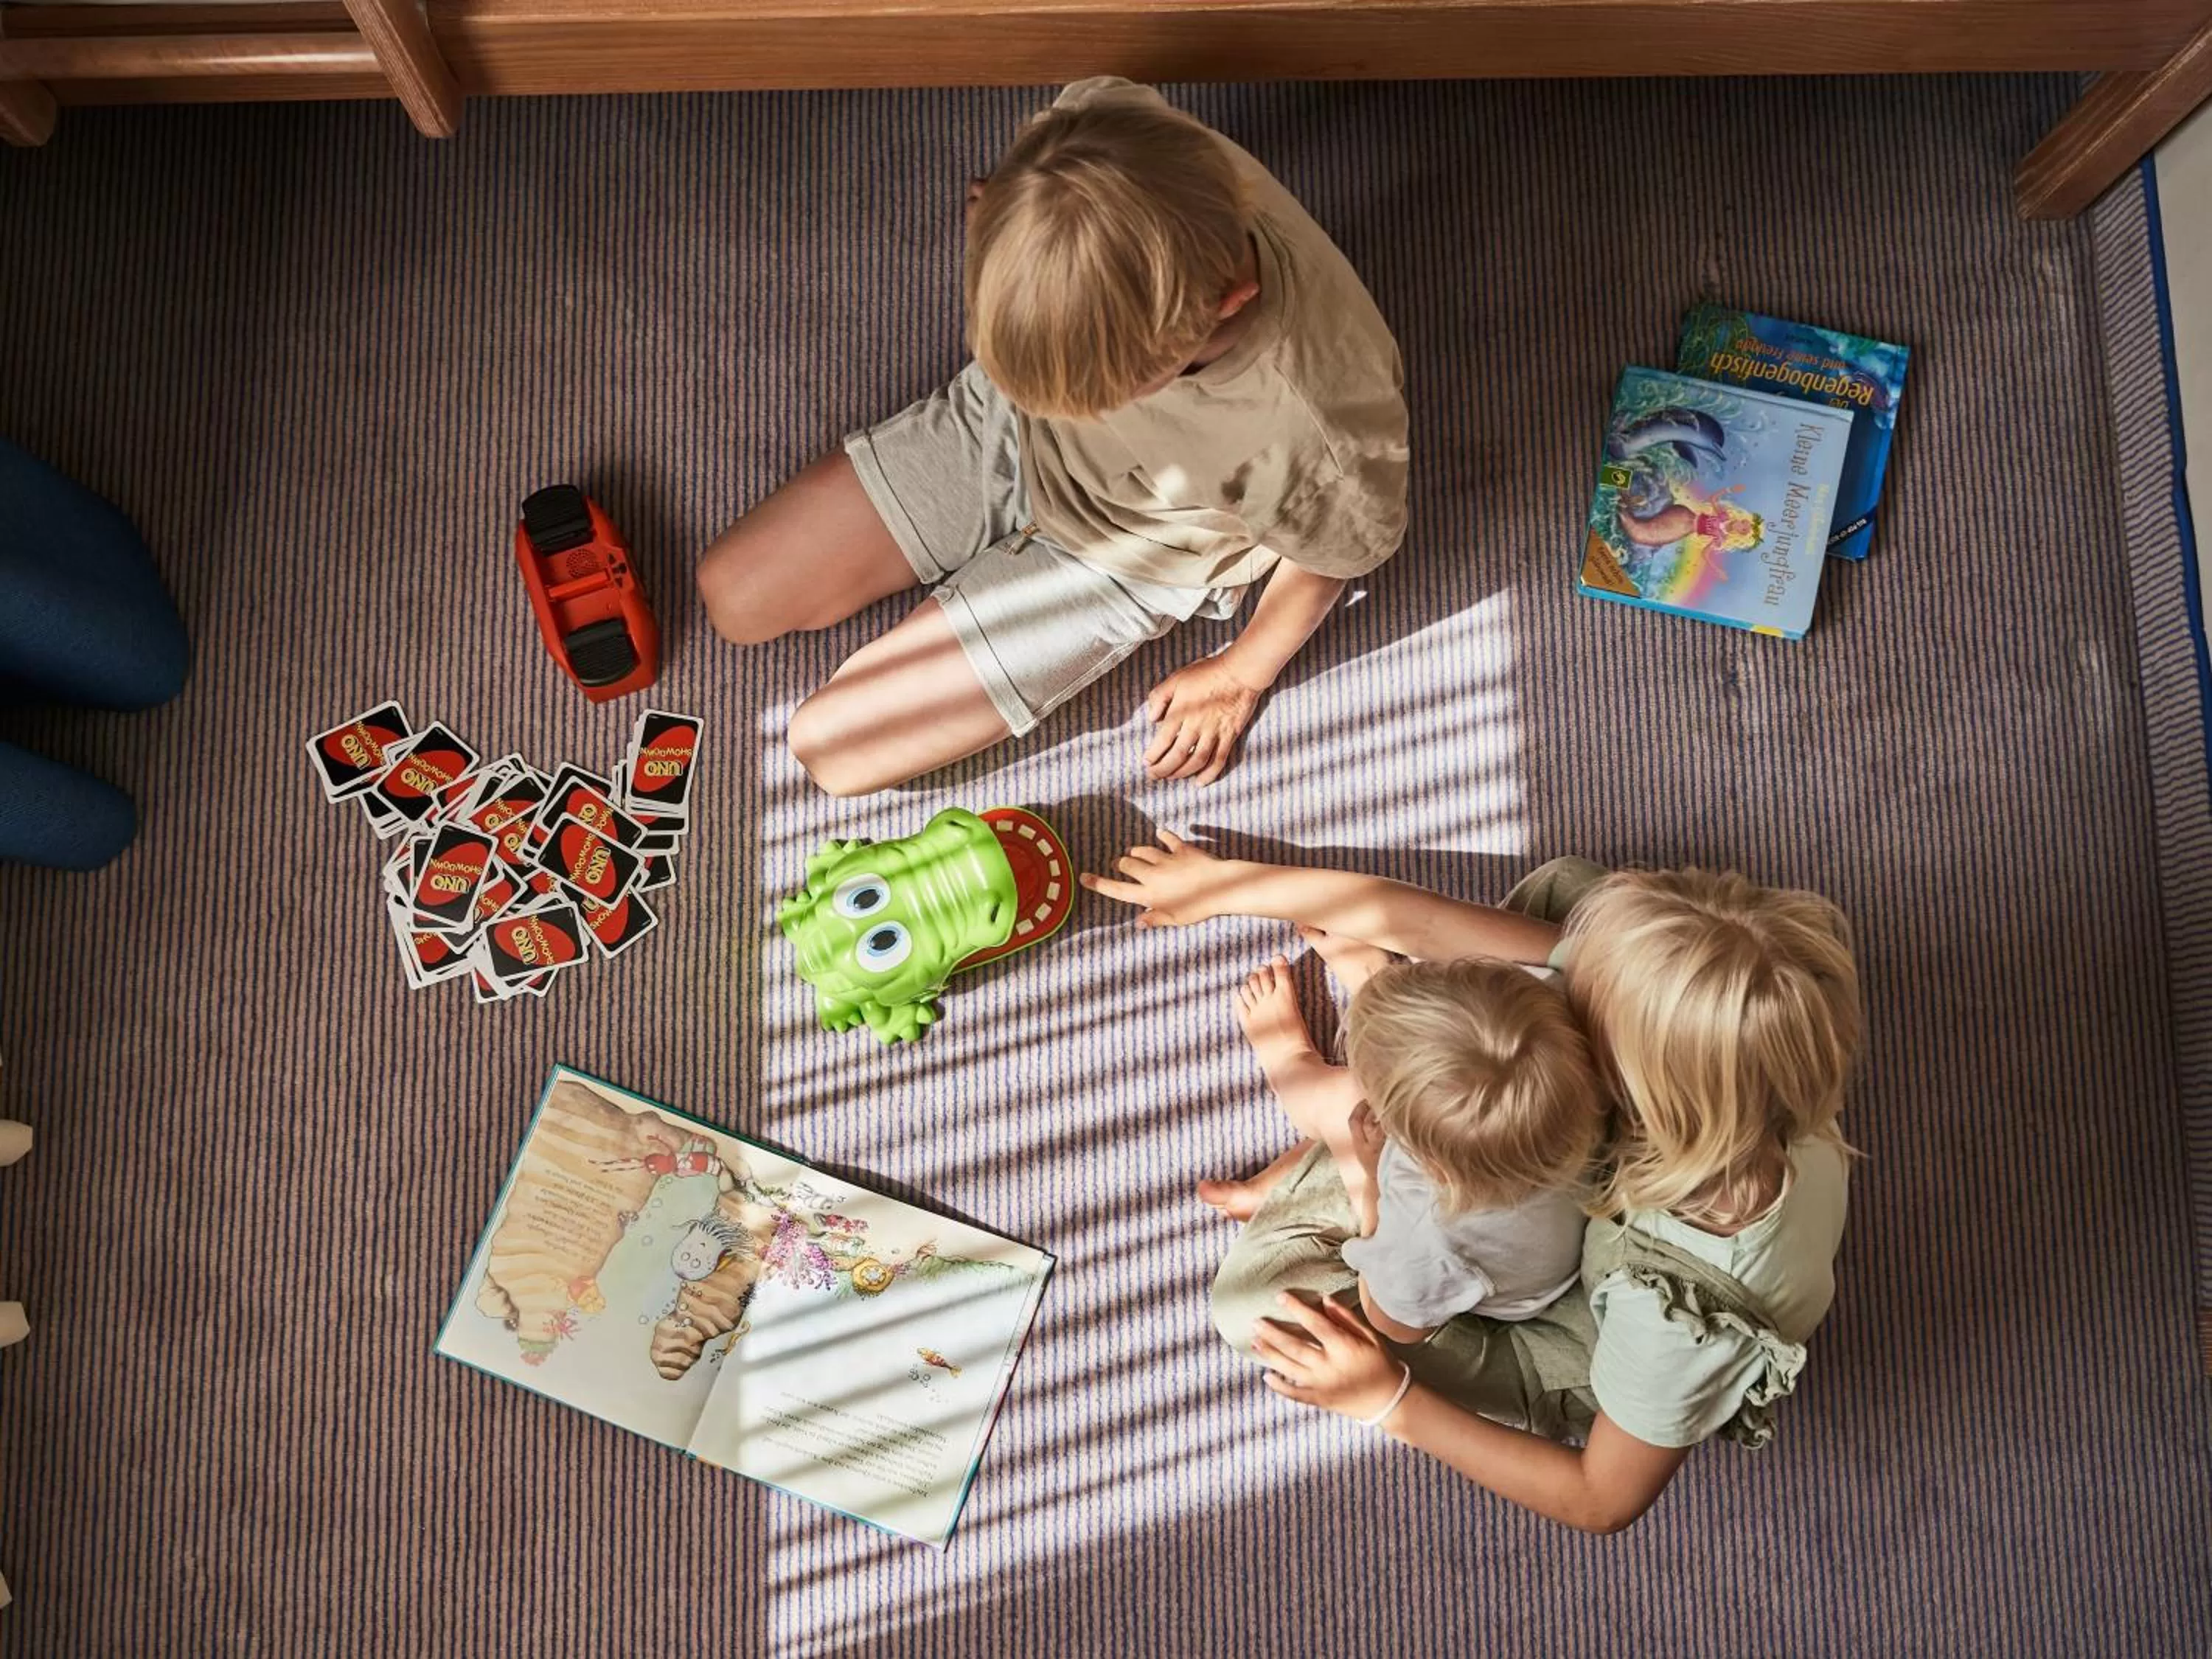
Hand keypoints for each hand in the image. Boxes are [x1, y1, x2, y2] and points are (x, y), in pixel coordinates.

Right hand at [1078, 828, 1233, 927]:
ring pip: (1143, 850)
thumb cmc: (1199, 907)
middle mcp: (1153, 875)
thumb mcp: (1175, 919)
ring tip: (1135, 853)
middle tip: (1121, 864)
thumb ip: (1155, 919)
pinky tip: (1160, 834)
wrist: (1221, 887)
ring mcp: (1167, 860)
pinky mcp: (1182, 849)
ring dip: (1137, 851)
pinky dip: (1163, 836)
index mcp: (1149, 894)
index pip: (1117, 889)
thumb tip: (1138, 922)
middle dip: (1121, 863)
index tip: (1083, 877)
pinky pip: (1168, 839)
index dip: (1098, 883)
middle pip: (1127, 863)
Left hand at [1142, 655, 1265, 785]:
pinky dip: (1209, 774)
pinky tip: (1199, 783)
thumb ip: (1159, 697)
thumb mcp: (1176, 678)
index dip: (1153, 754)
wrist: (1239, 672)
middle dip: (1163, 769)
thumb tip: (1151, 718)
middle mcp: (1196, 726)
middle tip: (1154, 776)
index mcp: (1181, 712)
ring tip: (1171, 778)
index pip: (1163, 740)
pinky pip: (1219, 760)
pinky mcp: (1229, 736)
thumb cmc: (1206, 673)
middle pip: (1178, 755)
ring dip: (1182, 773)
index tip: (1146, 761)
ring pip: (1196, 761)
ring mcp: (1214, 733)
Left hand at [1249, 1292, 1408, 1420]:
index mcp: (1343, 1347)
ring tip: (1254, 1341)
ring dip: (1270, 1354)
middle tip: (1255, 1321)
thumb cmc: (1380, 1363)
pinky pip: (1294, 1394)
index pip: (1315, 1324)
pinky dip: (1279, 1386)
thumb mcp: (1370, 1336)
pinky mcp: (1319, 1400)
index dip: (1296, 1308)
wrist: (1389, 1400)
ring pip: (1289, 1368)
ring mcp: (1321, 1385)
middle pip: (1294, 1346)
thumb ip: (1346, 1318)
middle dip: (1272, 1333)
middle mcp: (1329, 1366)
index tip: (1280, 1296)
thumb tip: (1324, 1299)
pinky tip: (1266, 1376)